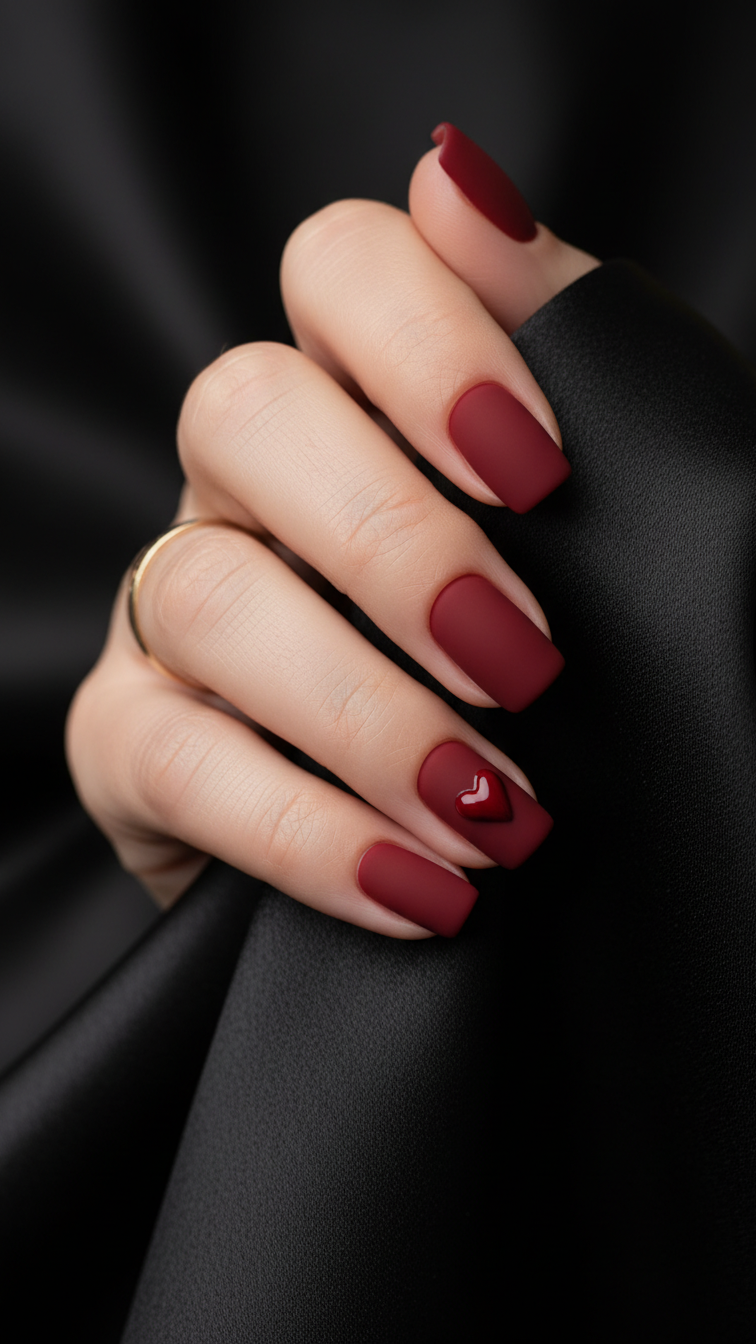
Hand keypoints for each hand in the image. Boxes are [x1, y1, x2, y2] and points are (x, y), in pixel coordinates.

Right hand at [66, 124, 596, 938]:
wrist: (454, 821)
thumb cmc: (537, 644)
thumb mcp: (584, 500)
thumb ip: (553, 346)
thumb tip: (464, 183)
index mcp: (361, 389)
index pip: (338, 268)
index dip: (427, 339)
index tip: (543, 467)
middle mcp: (246, 476)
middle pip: (244, 412)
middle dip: (395, 541)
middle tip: (528, 662)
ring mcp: (172, 602)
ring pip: (210, 598)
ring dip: (366, 710)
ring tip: (498, 808)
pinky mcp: (130, 739)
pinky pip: (178, 764)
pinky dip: (308, 833)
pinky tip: (426, 888)